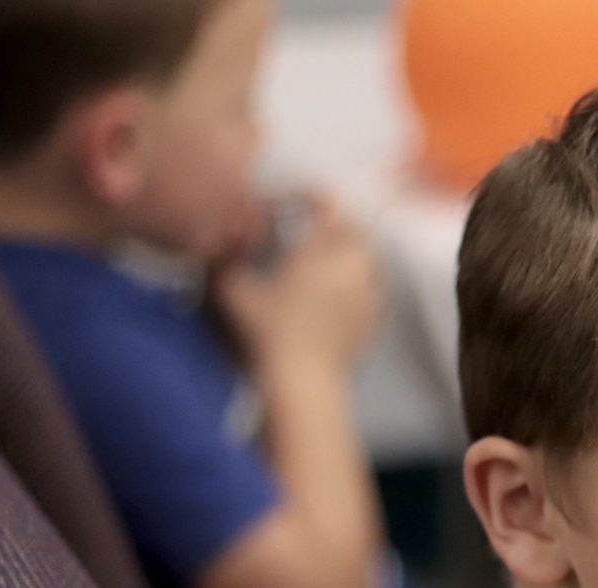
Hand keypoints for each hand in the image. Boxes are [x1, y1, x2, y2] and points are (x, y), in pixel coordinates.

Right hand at [215, 194, 380, 386]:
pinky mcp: (374, 319)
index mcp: (323, 250)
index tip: (287, 204)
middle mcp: (354, 266)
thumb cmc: (267, 333)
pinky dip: (354, 281)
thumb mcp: (231, 289)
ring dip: (343, 252)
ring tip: (315, 263)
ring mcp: (369, 293)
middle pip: (351, 228)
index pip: (328, 203)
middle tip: (301, 232)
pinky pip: (371, 287)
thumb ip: (223, 256)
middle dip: (328, 224)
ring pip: (365, 257)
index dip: (306, 194)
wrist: (303, 382)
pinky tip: (330, 294)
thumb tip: (222, 235)